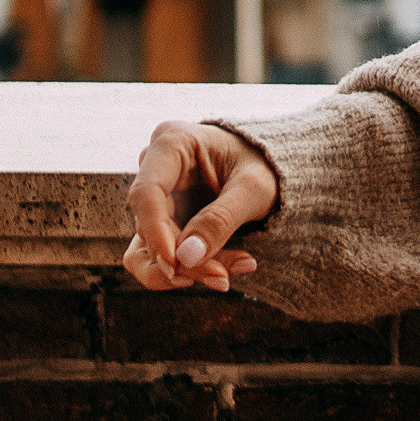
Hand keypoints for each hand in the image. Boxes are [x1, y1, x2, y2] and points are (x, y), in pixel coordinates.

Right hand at [123, 120, 277, 292]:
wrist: (272, 169)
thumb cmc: (265, 166)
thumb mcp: (254, 188)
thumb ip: (221, 219)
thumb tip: (185, 258)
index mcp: (172, 143)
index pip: (147, 192)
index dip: (156, 232)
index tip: (175, 265)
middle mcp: (154, 168)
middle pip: (149, 225)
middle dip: (184, 258)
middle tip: (223, 277)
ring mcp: (155, 196)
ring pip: (149, 247)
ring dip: (186, 268)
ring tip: (226, 276)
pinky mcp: (160, 220)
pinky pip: (160, 255)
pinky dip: (190, 268)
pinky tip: (224, 270)